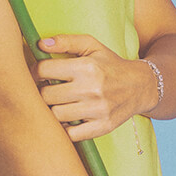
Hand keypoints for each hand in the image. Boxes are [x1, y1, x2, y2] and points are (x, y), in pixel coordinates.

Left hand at [30, 33, 154, 140]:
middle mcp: (91, 89)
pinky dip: (65, 128)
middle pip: (46, 95)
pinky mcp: (102, 127)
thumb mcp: (92, 46)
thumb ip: (66, 41)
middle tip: (45, 89)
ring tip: (57, 102)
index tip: (36, 75)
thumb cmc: (110, 64)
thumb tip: (41, 44)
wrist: (140, 86)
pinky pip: (71, 134)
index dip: (34, 72)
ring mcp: (97, 110)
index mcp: (86, 67)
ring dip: (52, 109)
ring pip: (55, 115)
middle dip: (42, 91)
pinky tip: (68, 118)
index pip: (44, 70)